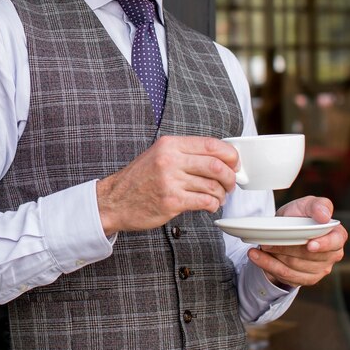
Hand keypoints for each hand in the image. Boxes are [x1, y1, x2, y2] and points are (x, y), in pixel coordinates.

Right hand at [96, 135, 238, 235]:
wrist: (114, 200)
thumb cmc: (139, 179)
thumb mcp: (159, 155)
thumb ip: (185, 153)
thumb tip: (219, 158)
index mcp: (169, 144)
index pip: (211, 144)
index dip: (230, 155)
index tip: (235, 163)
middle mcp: (170, 160)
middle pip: (216, 165)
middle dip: (230, 177)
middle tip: (231, 183)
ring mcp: (170, 181)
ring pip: (213, 186)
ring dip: (222, 194)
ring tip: (218, 197)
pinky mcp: (171, 202)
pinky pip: (205, 202)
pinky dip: (213, 205)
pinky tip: (210, 205)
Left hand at [247, 195, 346, 287]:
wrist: (285, 228)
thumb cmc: (299, 215)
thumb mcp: (307, 204)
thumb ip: (318, 205)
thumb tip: (324, 216)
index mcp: (337, 236)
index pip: (334, 242)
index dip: (323, 244)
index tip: (310, 245)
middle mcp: (331, 255)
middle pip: (308, 256)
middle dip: (287, 248)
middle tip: (268, 240)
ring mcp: (319, 270)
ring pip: (295, 267)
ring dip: (275, 257)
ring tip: (261, 245)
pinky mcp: (304, 279)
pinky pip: (286, 276)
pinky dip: (268, 265)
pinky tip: (256, 256)